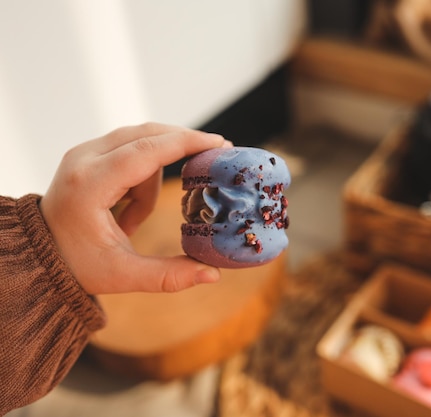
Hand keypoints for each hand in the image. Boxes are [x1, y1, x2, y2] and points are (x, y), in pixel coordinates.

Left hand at [40, 123, 230, 293]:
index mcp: (90, 185)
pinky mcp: (89, 153)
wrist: (37, 253)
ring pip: (141, 144)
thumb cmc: (77, 264)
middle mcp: (84, 158)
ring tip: (136, 219)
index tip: (219, 143)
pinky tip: (128, 208)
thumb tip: (213, 274)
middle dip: (183, 143)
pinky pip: (131, 150)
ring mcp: (84, 152)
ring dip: (154, 177)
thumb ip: (169, 276)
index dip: (187, 143)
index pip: (146, 151)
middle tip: (216, 154)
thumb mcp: (123, 275)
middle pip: (147, 135)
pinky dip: (143, 175)